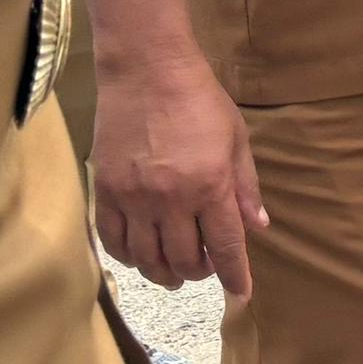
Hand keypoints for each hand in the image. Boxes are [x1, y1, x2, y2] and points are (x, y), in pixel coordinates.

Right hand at [92, 49, 271, 294]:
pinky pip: (113, 240)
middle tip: (202, 270)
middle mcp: (171, 199)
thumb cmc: (200, 99)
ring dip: (162, 273)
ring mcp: (134, 198)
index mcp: (211, 186)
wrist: (147, 70)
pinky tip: (138, 256)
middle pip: (183, 260)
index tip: (240, 293)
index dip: (234, 275)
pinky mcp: (105, 190)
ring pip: (146, 259)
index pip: (225, 247)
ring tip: (172, 273)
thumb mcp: (237, 139)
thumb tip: (257, 227)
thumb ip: (246, 187)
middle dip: (198, 273)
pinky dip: (127, 257)